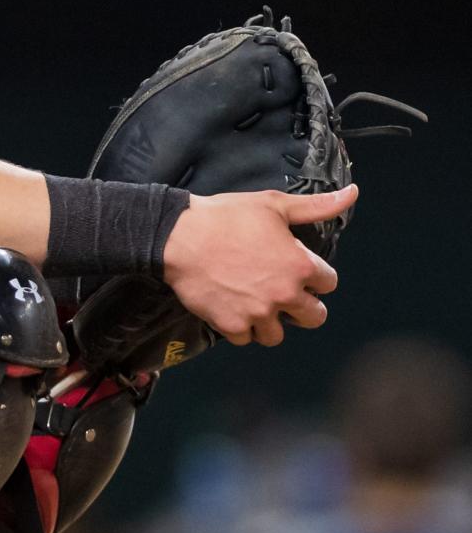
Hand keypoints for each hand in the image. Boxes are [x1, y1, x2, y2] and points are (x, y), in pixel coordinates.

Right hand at [161, 184, 356, 346]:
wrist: (180, 236)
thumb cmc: (227, 216)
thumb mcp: (275, 205)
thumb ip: (317, 206)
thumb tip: (353, 193)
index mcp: (300, 266)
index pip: (329, 283)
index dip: (314, 274)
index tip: (297, 267)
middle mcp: (284, 294)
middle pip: (314, 317)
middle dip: (303, 307)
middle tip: (283, 293)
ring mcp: (258, 313)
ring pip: (277, 335)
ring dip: (270, 321)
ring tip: (255, 303)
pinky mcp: (231, 325)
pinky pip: (245, 339)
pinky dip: (240, 327)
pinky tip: (233, 307)